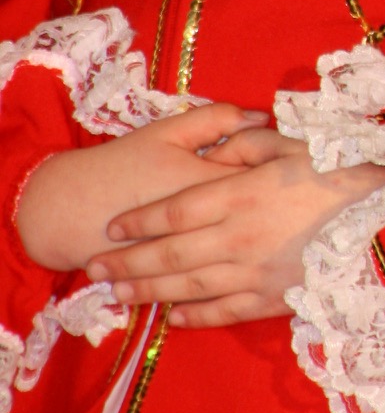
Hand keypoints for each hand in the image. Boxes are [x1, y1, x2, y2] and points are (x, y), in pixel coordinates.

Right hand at [15, 101, 268, 272]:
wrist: (70, 210)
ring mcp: (195, 259)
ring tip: (275, 242)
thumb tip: (259, 117)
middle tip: (286, 206)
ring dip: (261, 252)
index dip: (279, 174)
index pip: (262, 179)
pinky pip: (218, 295)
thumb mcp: (167, 132)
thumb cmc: (123, 165)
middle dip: (278, 216)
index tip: (287, 168)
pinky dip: (235, 285)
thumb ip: (215, 120)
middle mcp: (208, 226)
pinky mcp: (180, 283)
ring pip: (244, 260)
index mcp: (208, 183)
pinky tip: (245, 275)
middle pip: (261, 222)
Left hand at [86, 128, 384, 327]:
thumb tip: (219, 142)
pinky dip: (195, 317)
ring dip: (148, 291)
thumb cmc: (341, 171)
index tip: (112, 227)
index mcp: (244, 195)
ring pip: (189, 286)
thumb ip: (250, 143)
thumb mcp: (294, 143)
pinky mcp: (275, 298)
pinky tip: (172, 317)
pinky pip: (225, 312)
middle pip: (170, 253)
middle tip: (93, 270)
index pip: (176, 211)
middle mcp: (241, 237)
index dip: (140, 220)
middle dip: (127, 263)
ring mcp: (256, 273)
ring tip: (116, 294)